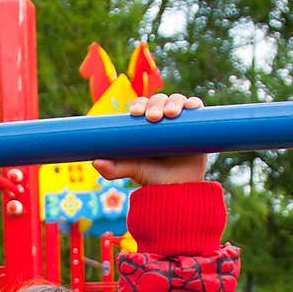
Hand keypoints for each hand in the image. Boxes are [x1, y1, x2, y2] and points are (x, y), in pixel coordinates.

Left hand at [92, 92, 206, 186]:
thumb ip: (113, 169)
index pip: (141, 106)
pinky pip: (196, 108)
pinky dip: (194, 104)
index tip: (136, 112)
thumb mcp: (132, 171)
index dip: (139, 104)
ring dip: (174, 102)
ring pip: (177, 101)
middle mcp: (162, 119)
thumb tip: (95, 162)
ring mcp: (180, 121)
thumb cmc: (153, 178)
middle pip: (158, 100)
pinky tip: (192, 107)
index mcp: (145, 125)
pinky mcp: (197, 125)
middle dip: (155, 104)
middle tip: (153, 117)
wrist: (178, 190)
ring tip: (171, 114)